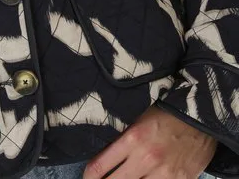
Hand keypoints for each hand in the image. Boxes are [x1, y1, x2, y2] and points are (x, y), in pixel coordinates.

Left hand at [82, 104, 217, 178]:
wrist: (200, 119)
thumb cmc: (166, 115)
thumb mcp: (139, 119)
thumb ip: (123, 138)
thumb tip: (105, 154)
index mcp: (133, 139)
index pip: (101, 165)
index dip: (89, 175)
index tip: (86, 178)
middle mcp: (146, 159)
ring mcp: (163, 174)